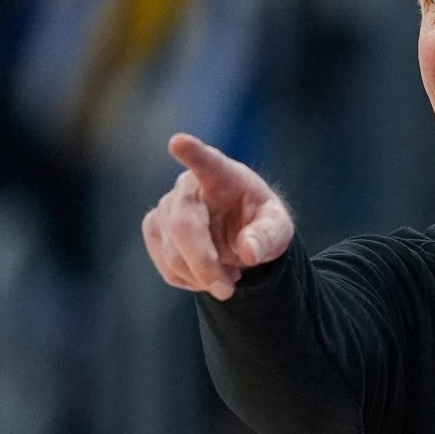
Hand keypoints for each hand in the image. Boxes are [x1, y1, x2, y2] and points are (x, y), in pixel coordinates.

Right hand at [141, 133, 292, 299]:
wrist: (239, 234)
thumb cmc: (259, 222)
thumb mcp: (278, 229)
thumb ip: (269, 237)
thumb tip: (249, 251)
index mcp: (223, 174)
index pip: (206, 161)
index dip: (192, 153)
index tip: (178, 142)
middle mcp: (188, 186)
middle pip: (183, 226)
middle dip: (203, 264)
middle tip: (227, 291)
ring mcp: (166, 206)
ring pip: (171, 250)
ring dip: (200, 275)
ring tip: (228, 278)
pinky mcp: (155, 229)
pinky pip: (166, 265)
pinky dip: (189, 279)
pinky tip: (207, 275)